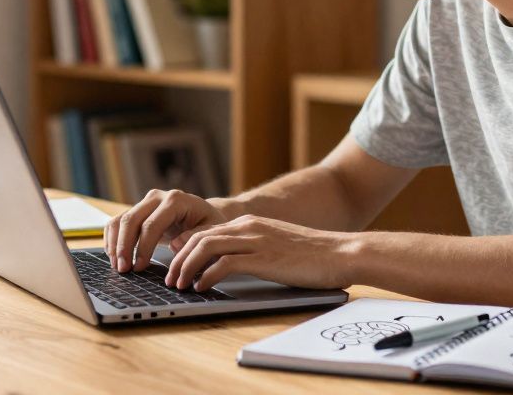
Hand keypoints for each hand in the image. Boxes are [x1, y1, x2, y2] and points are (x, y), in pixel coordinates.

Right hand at [106, 189, 229, 272]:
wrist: (204, 213)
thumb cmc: (209, 224)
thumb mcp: (211, 231)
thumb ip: (195, 237)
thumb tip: (175, 245)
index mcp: (176, 200)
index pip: (152, 224)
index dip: (143, 247)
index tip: (139, 267)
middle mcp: (157, 197)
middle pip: (131, 220)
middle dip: (124, 247)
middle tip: (123, 270)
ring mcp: (145, 202)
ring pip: (120, 220)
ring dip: (115, 244)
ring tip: (118, 266)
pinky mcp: (137, 210)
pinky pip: (117, 222)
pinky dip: (112, 239)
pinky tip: (115, 257)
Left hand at [164, 215, 356, 291]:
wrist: (342, 253)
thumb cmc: (314, 255)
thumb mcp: (277, 245)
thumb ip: (255, 248)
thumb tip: (234, 263)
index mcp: (251, 223)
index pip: (206, 231)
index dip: (185, 247)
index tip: (175, 264)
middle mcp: (249, 227)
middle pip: (198, 237)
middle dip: (178, 259)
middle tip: (170, 278)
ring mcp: (255, 241)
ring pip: (204, 247)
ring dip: (186, 267)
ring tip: (179, 285)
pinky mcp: (263, 258)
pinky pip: (223, 264)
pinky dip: (206, 276)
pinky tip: (201, 288)